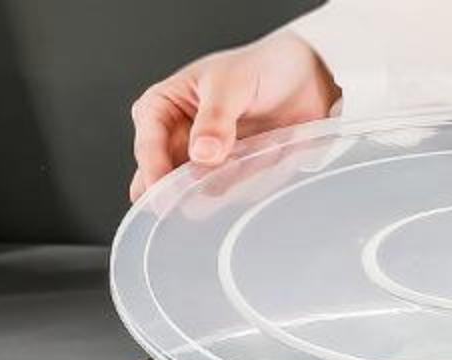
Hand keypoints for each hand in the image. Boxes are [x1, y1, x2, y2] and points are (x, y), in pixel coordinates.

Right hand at [129, 31, 338, 200]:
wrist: (304, 79)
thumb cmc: (260, 68)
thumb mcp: (233, 83)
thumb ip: (215, 119)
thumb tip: (201, 153)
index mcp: (162, 107)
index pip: (147, 146)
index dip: (154, 172)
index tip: (166, 193)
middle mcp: (175, 140)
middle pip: (162, 182)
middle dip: (184, 189)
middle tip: (205, 189)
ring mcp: (200, 164)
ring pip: (194, 195)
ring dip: (224, 185)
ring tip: (255, 153)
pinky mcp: (225, 180)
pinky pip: (227, 199)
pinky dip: (245, 187)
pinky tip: (267, 156)